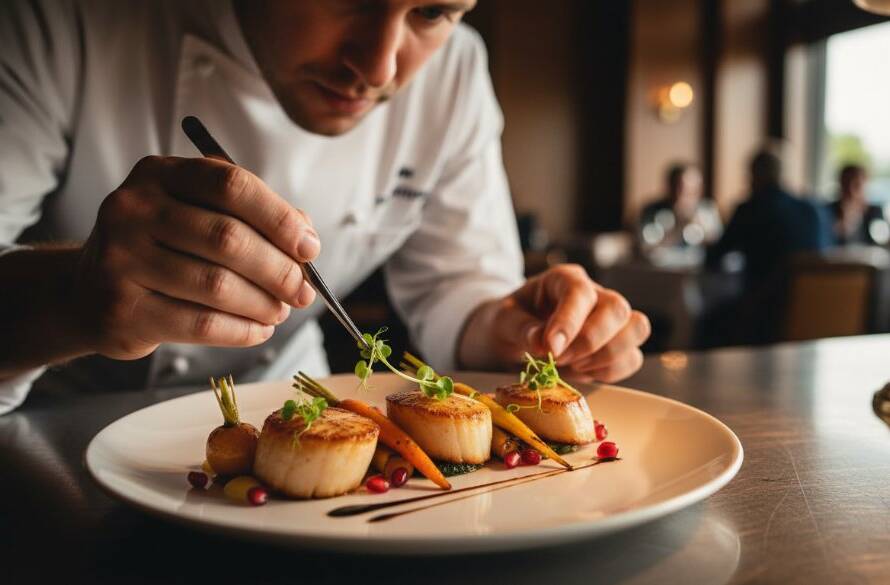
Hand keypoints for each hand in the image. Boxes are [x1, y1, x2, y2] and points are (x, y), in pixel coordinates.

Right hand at [74, 156, 319, 359]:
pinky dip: (241, 330)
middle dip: (279, 270)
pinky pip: (200, 324)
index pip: (231, 185)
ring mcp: (121, 259)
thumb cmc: (162, 247)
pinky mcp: (122, 309)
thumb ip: (252, 217)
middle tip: (303, 292)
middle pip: (227, 238)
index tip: (309, 247)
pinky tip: (259, 330)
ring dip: (263, 304)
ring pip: (217, 286)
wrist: (90, 291)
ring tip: (280, 311)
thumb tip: (305, 239)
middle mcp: (132, 209)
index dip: (279, 217)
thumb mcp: (198, 214)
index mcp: (159, 174)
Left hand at [458, 264, 649, 382]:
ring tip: (573, 366)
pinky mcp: (617, 343)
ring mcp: (610, 318)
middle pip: (617, 308)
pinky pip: (632, 357)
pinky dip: (610, 371)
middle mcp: (594, 293)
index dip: (569, 321)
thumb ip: (520, 328)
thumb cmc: (509, 322)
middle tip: (560, 359)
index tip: (552, 347)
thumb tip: (543, 342)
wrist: (511, 335)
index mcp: (563, 279)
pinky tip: (582, 372)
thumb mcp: (502, 321)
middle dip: (590, 341)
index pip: (580, 292)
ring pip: (636, 329)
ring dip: (606, 356)